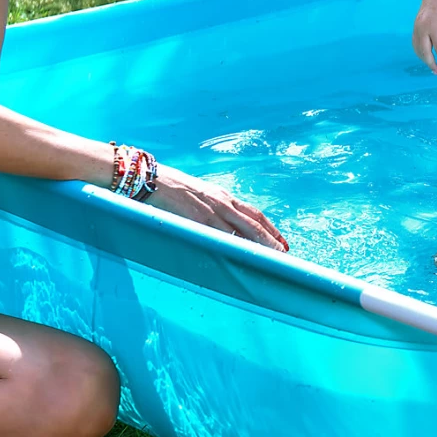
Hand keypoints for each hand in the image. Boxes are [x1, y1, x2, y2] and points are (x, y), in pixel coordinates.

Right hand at [149, 166, 289, 251]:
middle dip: (271, 239)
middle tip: (283, 253)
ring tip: (270, 257)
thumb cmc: (174, 189)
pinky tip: (242, 255)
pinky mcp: (199, 218)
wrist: (152, 179)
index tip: (281, 241)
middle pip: (254, 223)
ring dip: (257, 245)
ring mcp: (212, 210)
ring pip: (242, 230)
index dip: (270, 228)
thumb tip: (223, 227)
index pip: (255, 214)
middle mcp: (223, 202)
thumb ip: (214, 210)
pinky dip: (233, 245)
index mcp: (224, 197)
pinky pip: (220, 235)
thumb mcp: (201, 197)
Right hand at [412, 0, 436, 73]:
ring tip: (432, 66)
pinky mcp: (414, 30)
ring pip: (418, 49)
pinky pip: (415, 45)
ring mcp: (416, 29)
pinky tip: (425, 57)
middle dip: (431, 63)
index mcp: (434, 27)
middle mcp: (423, 29)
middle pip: (425, 51)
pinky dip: (420, 53)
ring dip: (424, 60)